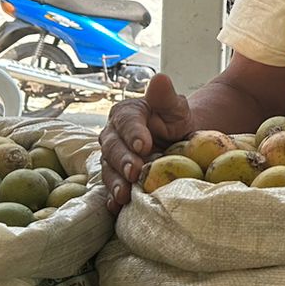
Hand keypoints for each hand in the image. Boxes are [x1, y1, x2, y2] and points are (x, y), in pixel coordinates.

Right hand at [99, 73, 194, 211]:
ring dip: (115, 182)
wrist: (175, 142)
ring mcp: (111, 157)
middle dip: (123, 160)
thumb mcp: (176, 107)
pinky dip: (112, 198)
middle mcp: (112, 134)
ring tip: (124, 195)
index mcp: (126, 113)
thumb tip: (159, 78)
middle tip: (134, 172)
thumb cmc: (174, 121)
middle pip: (112, 147)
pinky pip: (110, 187)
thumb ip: (166, 96)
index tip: (144, 145)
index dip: (134, 133)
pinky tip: (117, 207)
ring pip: (108, 169)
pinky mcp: (114, 176)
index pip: (127, 121)